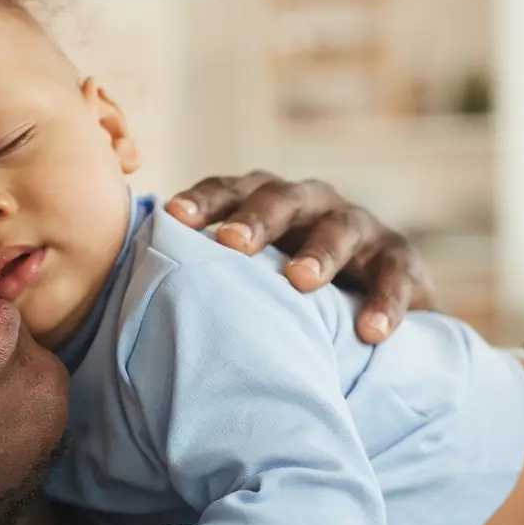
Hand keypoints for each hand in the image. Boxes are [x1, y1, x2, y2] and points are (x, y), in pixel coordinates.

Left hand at [166, 171, 435, 343]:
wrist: (371, 307)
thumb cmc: (286, 290)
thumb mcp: (250, 275)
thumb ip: (205, 274)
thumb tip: (124, 298)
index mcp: (268, 202)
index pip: (230, 191)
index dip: (204, 201)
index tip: (173, 218)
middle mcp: (313, 205)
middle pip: (283, 198)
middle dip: (257, 218)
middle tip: (232, 244)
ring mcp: (360, 228)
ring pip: (341, 229)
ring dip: (320, 253)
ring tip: (299, 282)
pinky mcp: (400, 261)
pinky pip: (395, 276)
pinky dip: (385, 302)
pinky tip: (371, 333)